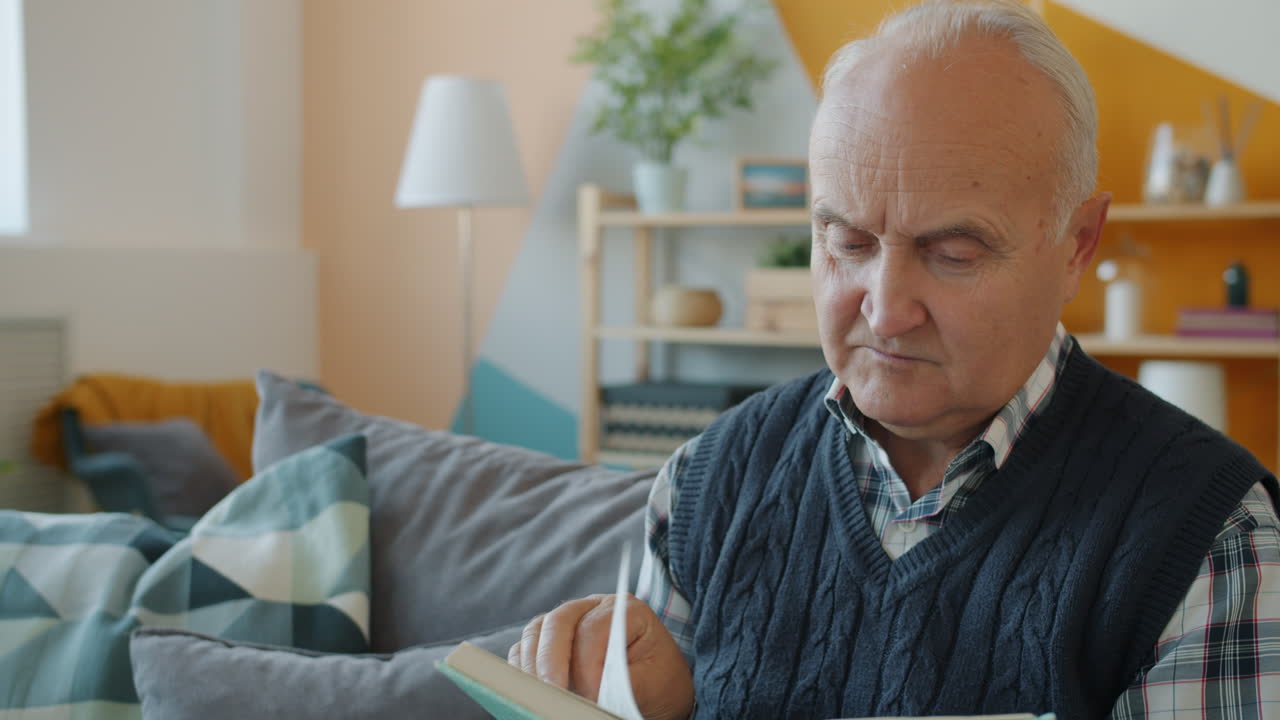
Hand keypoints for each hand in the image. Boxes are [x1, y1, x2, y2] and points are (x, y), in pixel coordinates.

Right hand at [508, 593, 693, 719]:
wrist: (659, 685)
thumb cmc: (659, 682)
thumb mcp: (652, 684)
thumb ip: (622, 685)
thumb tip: (590, 694)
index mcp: (626, 610)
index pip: (594, 629)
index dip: (588, 666)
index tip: (592, 698)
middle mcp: (594, 606)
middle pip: (559, 621)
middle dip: (551, 662)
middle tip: (554, 695)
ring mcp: (569, 619)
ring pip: (536, 630)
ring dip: (533, 665)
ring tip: (541, 697)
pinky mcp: (551, 638)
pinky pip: (525, 646)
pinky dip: (524, 667)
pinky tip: (532, 691)